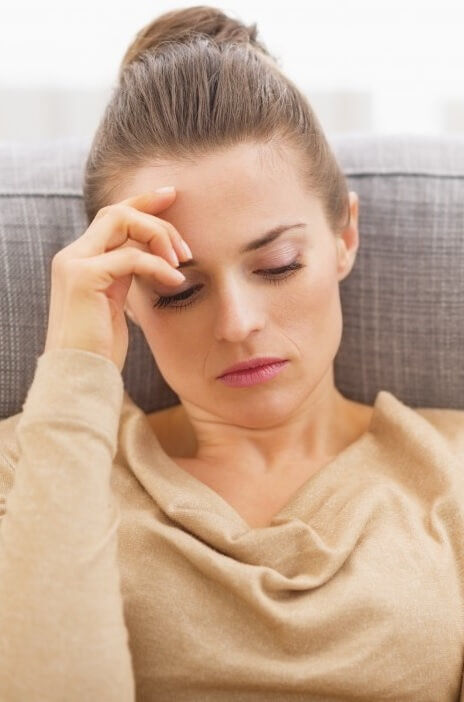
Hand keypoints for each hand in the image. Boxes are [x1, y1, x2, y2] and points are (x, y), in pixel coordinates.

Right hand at [43, 188, 189, 372]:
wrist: (79, 376)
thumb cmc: (100, 348)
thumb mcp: (116, 304)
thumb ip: (126, 276)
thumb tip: (154, 259)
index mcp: (80, 260)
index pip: (111, 218)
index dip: (142, 203)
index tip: (172, 196)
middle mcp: (72, 256)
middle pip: (117, 212)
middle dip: (156, 216)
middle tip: (186, 241)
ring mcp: (74, 264)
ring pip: (122, 223)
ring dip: (159, 237)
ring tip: (183, 260)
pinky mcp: (84, 278)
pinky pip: (131, 257)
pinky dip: (158, 266)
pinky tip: (177, 281)